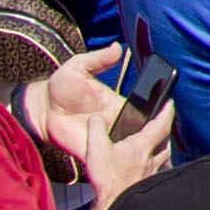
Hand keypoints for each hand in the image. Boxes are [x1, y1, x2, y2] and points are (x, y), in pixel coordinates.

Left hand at [29, 46, 173, 201]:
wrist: (40, 108)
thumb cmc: (61, 85)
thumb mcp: (79, 66)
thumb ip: (98, 59)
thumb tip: (117, 46)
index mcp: (118, 104)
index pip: (144, 111)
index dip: (158, 114)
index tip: (169, 113)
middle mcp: (114, 123)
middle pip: (140, 134)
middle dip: (155, 137)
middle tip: (165, 137)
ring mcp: (102, 139)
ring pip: (126, 151)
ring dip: (138, 151)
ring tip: (152, 152)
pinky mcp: (89, 151)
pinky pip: (105, 160)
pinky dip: (115, 163)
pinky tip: (125, 162)